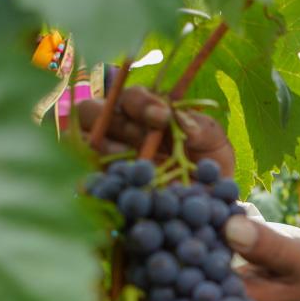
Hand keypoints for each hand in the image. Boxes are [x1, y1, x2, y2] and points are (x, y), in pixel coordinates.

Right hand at [77, 86, 234, 176]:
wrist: (208, 204)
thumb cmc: (210, 165)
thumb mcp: (215, 145)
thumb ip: (204, 129)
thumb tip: (187, 125)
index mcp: (145, 111)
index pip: (130, 96)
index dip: (142, 102)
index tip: (163, 116)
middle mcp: (118, 128)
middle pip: (93, 110)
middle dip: (119, 120)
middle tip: (142, 136)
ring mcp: (104, 155)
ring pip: (84, 138)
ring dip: (103, 145)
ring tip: (129, 160)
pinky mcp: (100, 182)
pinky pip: (84, 173)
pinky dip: (95, 174)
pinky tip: (117, 183)